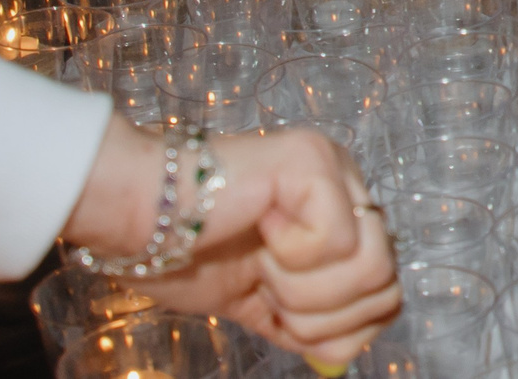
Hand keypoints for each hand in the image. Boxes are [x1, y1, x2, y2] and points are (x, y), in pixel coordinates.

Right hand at [66, 120, 399, 367]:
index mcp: (345, 221)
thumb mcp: (261, 304)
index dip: (336, 329)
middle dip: (318, 314)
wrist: (131, 218)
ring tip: (262, 261)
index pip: (386, 297)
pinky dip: (289, 257)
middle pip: (386, 289)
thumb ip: (309, 323)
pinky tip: (260, 229)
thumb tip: (343, 356)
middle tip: (267, 284)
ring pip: (371, 269)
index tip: (278, 307)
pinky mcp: (316, 162)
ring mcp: (338, 170)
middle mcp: (351, 189)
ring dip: (302, 289)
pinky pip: (338, 243)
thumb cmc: (185, 255)